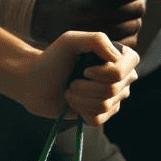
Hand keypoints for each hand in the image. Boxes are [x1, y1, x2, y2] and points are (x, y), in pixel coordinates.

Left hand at [17, 31, 138, 125]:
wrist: (35, 82)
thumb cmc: (53, 58)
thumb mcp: (72, 40)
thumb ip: (97, 40)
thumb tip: (117, 60)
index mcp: (119, 56)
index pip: (124, 70)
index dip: (104, 73)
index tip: (85, 69)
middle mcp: (122, 77)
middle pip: (114, 89)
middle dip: (86, 86)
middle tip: (73, 80)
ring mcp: (113, 97)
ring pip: (105, 105)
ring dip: (80, 98)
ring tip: (70, 90)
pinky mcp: (101, 115)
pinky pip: (98, 120)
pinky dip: (81, 111)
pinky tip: (74, 103)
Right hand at [31, 0, 151, 47]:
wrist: (53, 18)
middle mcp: (82, 8)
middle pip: (136, 8)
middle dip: (137, 3)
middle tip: (129, 2)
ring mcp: (86, 32)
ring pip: (134, 26)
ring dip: (134, 20)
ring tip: (123, 15)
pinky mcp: (92, 50)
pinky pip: (128, 43)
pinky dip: (128, 36)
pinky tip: (118, 28)